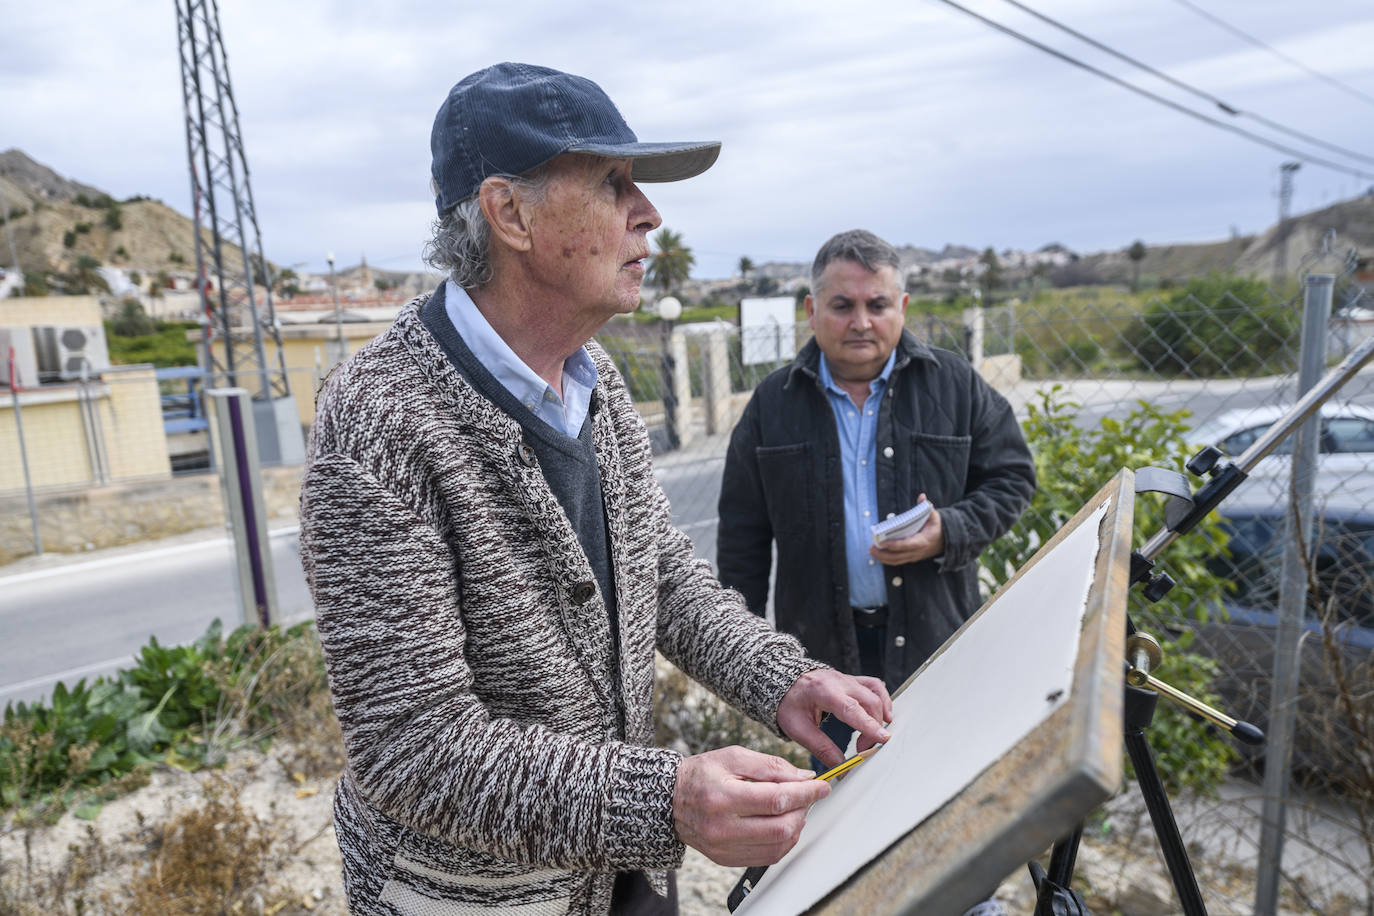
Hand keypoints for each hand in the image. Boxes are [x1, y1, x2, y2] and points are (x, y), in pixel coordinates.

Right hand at [672, 746, 829, 865]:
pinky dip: (783, 841)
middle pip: (780, 827)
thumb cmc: (701, 774)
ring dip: (796, 827)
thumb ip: (771, 766)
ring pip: (778, 846)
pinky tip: (782, 825)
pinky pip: (767, 857)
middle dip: (803, 810)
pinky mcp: (726, 859)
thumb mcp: (733, 756)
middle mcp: (722, 826)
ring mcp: (723, 847)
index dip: (805, 793)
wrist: (668, 800)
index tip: (822, 786)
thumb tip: (804, 777)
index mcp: (722, 796)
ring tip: (794, 809)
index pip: (776, 799)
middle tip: (807, 796)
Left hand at [776, 669, 892, 769]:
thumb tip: (841, 767)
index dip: (868, 724)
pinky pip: (874, 686)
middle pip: (868, 701)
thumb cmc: (788, 704)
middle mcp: (838, 681)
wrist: (782, 682)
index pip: (851, 708)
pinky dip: (882, 700)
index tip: (882, 739)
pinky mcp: (851, 680)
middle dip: (873, 728)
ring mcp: (846, 679)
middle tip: (863, 749)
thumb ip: (821, 748)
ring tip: (875, 735)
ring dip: (879, 715)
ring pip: (875, 693)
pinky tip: (883, 715)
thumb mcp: (798, 729)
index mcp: (822, 691)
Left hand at [870, 494, 943, 565]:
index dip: (895, 545)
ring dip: (882, 558)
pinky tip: (878, 554)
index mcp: (923, 541)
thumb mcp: (934, 516)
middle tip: (871, 548)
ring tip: (871, 551)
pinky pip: (897, 561)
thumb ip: (926, 507)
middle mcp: (917, 551)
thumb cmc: (937, 527)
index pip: (907, 545)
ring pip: (896, 561)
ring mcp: (914, 556)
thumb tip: (922, 497)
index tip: (883, 543)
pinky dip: (887, 559)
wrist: (946, 540)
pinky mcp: (911, 558)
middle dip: (883, 554)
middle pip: (898, 556)